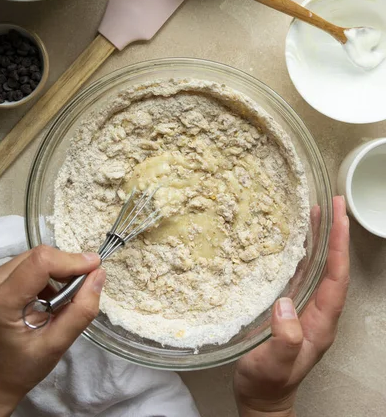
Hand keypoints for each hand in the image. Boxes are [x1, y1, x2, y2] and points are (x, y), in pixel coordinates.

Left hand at [0, 245, 104, 416]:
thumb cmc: (21, 367)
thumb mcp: (56, 346)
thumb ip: (81, 311)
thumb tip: (98, 274)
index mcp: (1, 302)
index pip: (40, 262)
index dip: (71, 260)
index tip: (94, 268)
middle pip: (38, 256)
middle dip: (67, 266)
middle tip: (83, 286)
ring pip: (34, 257)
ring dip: (57, 270)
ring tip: (64, 296)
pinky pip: (28, 263)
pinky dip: (46, 274)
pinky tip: (49, 295)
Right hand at [234, 196, 349, 416]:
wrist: (262, 397)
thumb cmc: (268, 384)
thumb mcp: (274, 366)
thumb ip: (285, 340)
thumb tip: (286, 305)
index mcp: (322, 321)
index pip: (337, 276)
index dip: (339, 245)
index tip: (339, 217)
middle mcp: (319, 310)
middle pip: (332, 265)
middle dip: (334, 234)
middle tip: (331, 203)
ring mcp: (306, 307)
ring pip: (317, 266)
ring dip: (319, 238)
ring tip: (315, 212)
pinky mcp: (291, 306)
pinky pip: (301, 272)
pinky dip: (302, 251)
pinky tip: (293, 238)